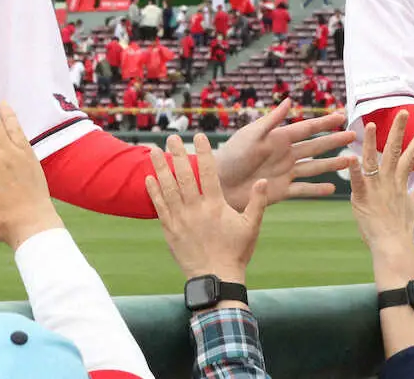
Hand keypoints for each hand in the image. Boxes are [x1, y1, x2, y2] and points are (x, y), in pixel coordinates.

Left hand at [146, 135, 267, 283]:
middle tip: (172, 136)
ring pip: (168, 187)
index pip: (209, 172)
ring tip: (154, 150)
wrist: (216, 277)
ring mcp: (180, 218)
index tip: (201, 136)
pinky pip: (159, 206)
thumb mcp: (251, 227)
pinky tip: (149, 177)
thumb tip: (264, 180)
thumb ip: (257, 202)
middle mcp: (196, 208)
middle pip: (184, 175)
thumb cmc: (236, 252)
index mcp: (216, 205)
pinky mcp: (169, 229)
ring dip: (160, 167)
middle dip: (178, 154)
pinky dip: (153, 191)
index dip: (205, 153)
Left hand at [213, 98, 355, 210]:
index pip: (306, 128)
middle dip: (334, 141)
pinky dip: (317, 189)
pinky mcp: (281, 191)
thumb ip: (271, 121)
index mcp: (277, 139)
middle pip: (315, 147)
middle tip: (355, 135)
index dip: (324, 123)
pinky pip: (303, 190)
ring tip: (352, 160)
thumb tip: (289, 101)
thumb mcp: (251, 135)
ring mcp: (284, 173)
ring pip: (314, 167)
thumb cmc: (230, 156)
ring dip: (332, 164)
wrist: (218, 183)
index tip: (342, 115)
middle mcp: (284, 155)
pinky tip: (332, 188)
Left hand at [349, 112, 413, 267]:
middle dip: (400, 131)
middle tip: (404, 112)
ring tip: (371, 125)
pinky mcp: (362, 197)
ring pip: (374, 161)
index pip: (411, 155)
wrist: (393, 245)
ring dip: (372, 143)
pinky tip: (349, 157)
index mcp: (399, 181)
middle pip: (395, 151)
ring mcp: (376, 188)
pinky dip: (353, 170)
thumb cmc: (400, 225)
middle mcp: (389, 181)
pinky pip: (357, 181)